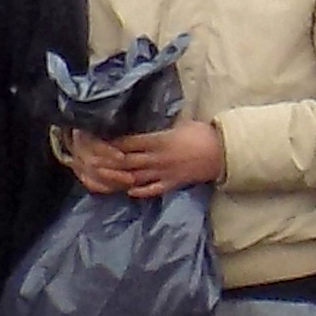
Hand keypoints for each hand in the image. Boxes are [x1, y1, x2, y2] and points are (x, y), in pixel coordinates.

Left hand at [72, 120, 223, 197]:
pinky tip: (129, 191)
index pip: (129, 142)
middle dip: (109, 162)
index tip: (99, 141)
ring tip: (105, 178)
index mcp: (159, 140)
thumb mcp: (180, 124)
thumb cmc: (202, 134)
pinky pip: (152, 190)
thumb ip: (161, 127)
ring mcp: (164, 173)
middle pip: (127, 161)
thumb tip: (145, 123)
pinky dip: (140, 191)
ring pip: (136, 177)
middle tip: (93, 162)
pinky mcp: (172, 183)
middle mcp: (158, 158)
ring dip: (119, 178)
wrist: (222, 153)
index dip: (112, 143)